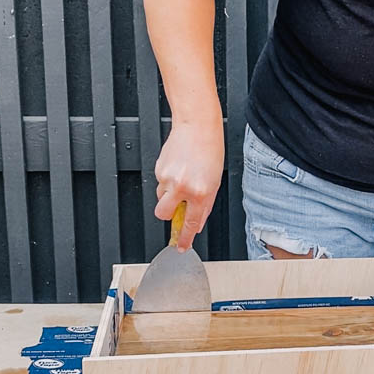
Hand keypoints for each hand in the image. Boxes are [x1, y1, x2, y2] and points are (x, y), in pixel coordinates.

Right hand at [153, 120, 223, 250]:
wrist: (197, 126)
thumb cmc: (210, 150)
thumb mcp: (215, 182)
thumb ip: (205, 204)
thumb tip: (197, 222)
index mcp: (200, 193)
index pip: (191, 224)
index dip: (185, 238)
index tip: (181, 247)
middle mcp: (182, 187)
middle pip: (164, 215)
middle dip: (168, 215)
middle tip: (177, 206)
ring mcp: (168, 178)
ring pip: (161, 198)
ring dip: (169, 195)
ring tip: (182, 178)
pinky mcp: (158, 169)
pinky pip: (160, 183)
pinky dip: (167, 180)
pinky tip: (178, 168)